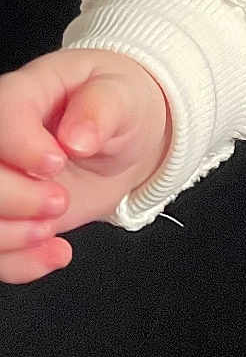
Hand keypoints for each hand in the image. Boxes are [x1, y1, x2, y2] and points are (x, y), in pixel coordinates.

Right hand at [0, 48, 171, 283]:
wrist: (122, 142)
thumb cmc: (118, 106)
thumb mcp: (122, 97)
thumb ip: (101, 109)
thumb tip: (77, 138)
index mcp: (23, 94)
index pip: (0, 116)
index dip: (20, 146)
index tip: (57, 161)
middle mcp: (1, 139)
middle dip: (14, 199)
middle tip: (60, 201)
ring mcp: (1, 178)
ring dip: (11, 236)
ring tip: (52, 229)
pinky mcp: (6, 215)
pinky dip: (18, 262)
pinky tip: (54, 252)